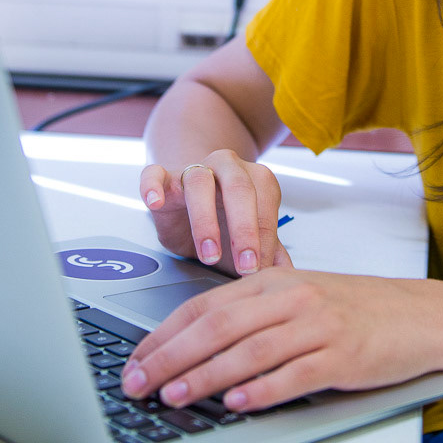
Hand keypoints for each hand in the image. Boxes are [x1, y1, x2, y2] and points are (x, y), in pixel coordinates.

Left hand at [119, 268, 442, 412]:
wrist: (422, 315)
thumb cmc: (356, 309)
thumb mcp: (298, 298)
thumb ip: (251, 315)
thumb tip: (192, 347)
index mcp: (273, 280)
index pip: (204, 305)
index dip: (163, 335)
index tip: (134, 361)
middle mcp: (292, 298)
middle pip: (218, 327)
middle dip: (170, 357)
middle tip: (138, 383)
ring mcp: (318, 326)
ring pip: (249, 351)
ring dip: (205, 376)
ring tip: (174, 396)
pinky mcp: (343, 357)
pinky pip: (293, 375)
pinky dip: (261, 390)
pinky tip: (236, 403)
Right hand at [138, 149, 292, 276]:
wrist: (190, 204)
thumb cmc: (224, 221)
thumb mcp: (248, 239)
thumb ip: (270, 252)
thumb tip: (289, 275)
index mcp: (255, 178)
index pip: (266, 201)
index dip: (265, 237)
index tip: (260, 269)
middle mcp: (227, 167)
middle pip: (239, 187)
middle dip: (244, 229)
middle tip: (245, 265)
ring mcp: (194, 168)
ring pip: (199, 181)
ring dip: (205, 220)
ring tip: (209, 254)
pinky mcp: (163, 177)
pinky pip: (155, 173)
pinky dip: (153, 185)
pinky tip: (155, 202)